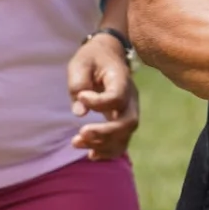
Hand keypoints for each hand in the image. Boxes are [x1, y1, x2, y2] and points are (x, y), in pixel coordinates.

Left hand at [69, 33, 139, 159]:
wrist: (108, 55)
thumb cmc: (92, 58)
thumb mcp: (81, 62)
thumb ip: (78, 83)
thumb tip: (80, 113)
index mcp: (121, 79)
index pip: (117, 97)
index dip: (98, 103)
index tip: (81, 96)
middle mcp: (130, 97)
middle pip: (128, 122)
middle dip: (104, 133)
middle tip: (80, 134)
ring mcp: (129, 110)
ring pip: (125, 135)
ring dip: (103, 145)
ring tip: (77, 143)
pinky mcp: (122, 120)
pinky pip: (122, 141)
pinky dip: (108, 151)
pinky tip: (91, 155)